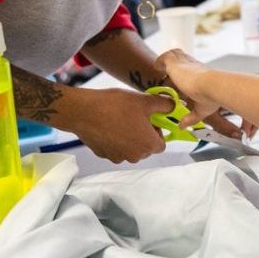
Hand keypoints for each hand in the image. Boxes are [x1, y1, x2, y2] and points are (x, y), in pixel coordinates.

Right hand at [59, 88, 173, 162]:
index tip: (149, 119)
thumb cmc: (116, 105)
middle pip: (146, 148)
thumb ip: (164, 105)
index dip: (157, 131)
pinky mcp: (104, 155)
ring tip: (120, 119)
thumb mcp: (144, 100)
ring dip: (129, 138)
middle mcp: (134, 156)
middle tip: (135, 117)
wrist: (84, 111)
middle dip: (143, 134)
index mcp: (148, 145)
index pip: (161, 144)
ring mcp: (118, 157)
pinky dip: (115, 140)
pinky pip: (116, 149)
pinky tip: (108, 125)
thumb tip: (174, 105)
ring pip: (130, 148)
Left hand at [155, 49, 220, 126]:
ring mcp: (184, 64)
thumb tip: (182, 126)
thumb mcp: (201, 110)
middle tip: (166, 73)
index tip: (178, 80)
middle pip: (182, 58)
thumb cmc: (212, 96)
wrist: (212, 86)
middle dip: (175, 64)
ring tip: (160, 67)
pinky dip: (160, 61)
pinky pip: (165, 57)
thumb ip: (191, 117)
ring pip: (174, 54)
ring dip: (167, 60)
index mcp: (202, 74)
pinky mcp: (175, 64)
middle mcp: (194, 66)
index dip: (184, 73)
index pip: (192, 69)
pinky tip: (157, 67)